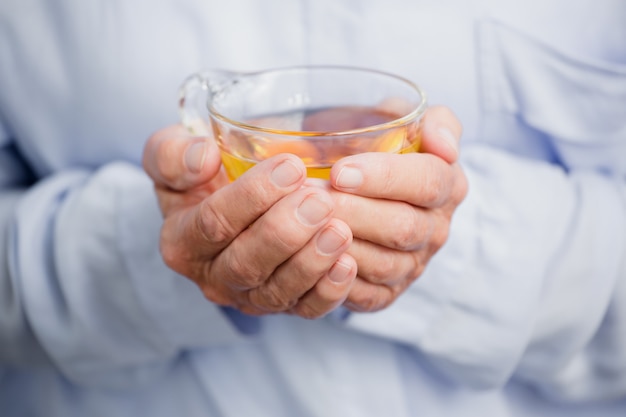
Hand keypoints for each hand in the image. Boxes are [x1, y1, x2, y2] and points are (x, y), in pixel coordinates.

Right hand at [142, 126, 357, 318]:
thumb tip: (203, 159)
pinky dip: (328, 292)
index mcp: (182, 240)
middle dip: (284, 233)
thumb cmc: (204, 175)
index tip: (291, 167)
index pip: (213, 223)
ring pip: (276, 292)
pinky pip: (306, 309)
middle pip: (245, 264)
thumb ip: (173, 154)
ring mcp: (249, 297)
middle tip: (319, 201)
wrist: (231, 202)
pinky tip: (347, 264)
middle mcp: (213, 276)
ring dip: (310, 263)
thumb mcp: (172, 154)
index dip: (252, 197)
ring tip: (339, 230)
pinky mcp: (284, 306)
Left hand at [327, 106, 467, 311]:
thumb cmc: (373, 146)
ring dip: (340, 244)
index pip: (427, 182)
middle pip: (402, 227)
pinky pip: (368, 296)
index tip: (340, 171)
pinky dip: (340, 281)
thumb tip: (445, 146)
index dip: (384, 177)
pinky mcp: (389, 293)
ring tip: (302, 223)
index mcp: (447, 184)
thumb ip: (433, 121)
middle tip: (310, 198)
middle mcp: (436, 229)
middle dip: (353, 212)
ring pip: (384, 263)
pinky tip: (312, 258)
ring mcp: (414, 265)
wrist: (351, 181)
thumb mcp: (402, 117)